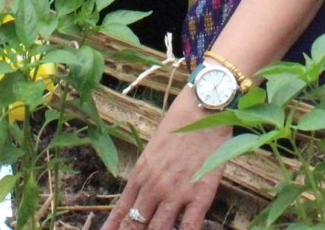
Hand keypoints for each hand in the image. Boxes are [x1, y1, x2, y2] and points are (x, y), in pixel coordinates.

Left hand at [101, 90, 226, 229]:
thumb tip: (141, 196)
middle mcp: (153, 186)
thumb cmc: (179, 125)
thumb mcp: (154, 150)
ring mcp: (176, 192)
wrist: (203, 108)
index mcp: (140, 175)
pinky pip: (189, 226)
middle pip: (135, 225)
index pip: (120, 212)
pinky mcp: (200, 194)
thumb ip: (147, 175)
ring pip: (158, 229)